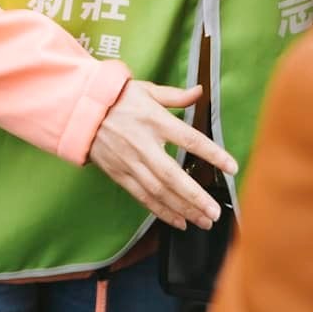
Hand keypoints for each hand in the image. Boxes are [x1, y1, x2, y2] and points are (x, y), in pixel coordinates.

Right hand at [87, 81, 238, 229]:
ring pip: (158, 191)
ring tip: (203, 221)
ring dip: (182, 209)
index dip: (213, 154)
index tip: (232, 167)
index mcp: (155, 120)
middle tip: (215, 212)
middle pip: (173, 175)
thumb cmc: (117, 98)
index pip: (190, 139)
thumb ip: (175, 96)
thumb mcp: (147, 90)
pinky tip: (178, 221)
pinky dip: (161, 211)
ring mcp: (130, 162)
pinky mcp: (119, 174)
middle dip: (195, 196)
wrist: (81, 109)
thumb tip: (200, 92)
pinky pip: (142, 197)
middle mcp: (143, 144)